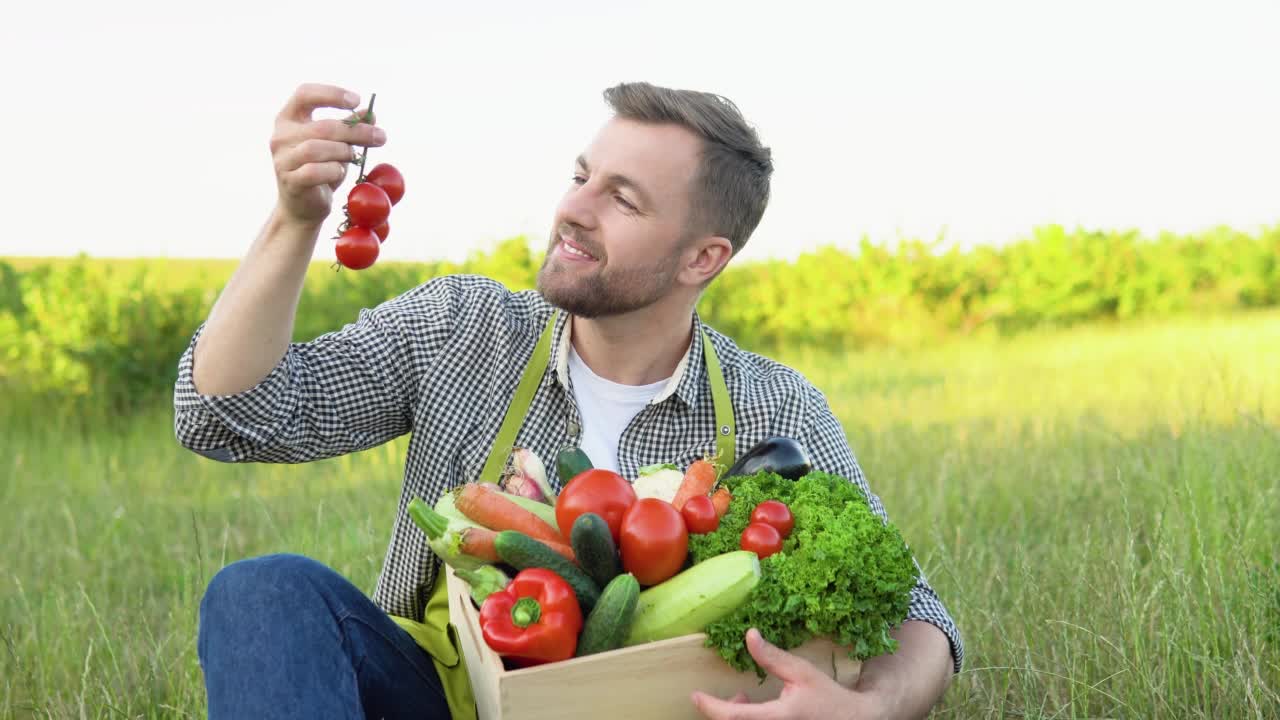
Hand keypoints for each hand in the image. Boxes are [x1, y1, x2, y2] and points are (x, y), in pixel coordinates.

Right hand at [269, 83, 385, 225]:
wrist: (304, 207)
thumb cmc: (320, 170)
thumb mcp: (336, 144)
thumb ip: (350, 127)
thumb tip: (371, 112)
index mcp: (288, 119)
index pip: (305, 94)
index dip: (331, 94)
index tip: (356, 101)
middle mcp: (281, 136)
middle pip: (322, 126)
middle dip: (355, 131)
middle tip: (380, 136)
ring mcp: (283, 159)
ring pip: (316, 148)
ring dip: (344, 152)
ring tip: (355, 157)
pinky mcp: (290, 181)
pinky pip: (315, 171)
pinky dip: (333, 171)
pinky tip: (339, 173)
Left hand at [691, 629, 886, 719]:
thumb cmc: (828, 696)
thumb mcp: (801, 672)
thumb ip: (773, 657)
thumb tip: (750, 635)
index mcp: (778, 717)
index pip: (734, 717)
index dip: (711, 707)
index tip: (696, 696)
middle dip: (722, 712)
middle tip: (723, 696)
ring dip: (734, 716)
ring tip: (742, 699)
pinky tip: (753, 709)